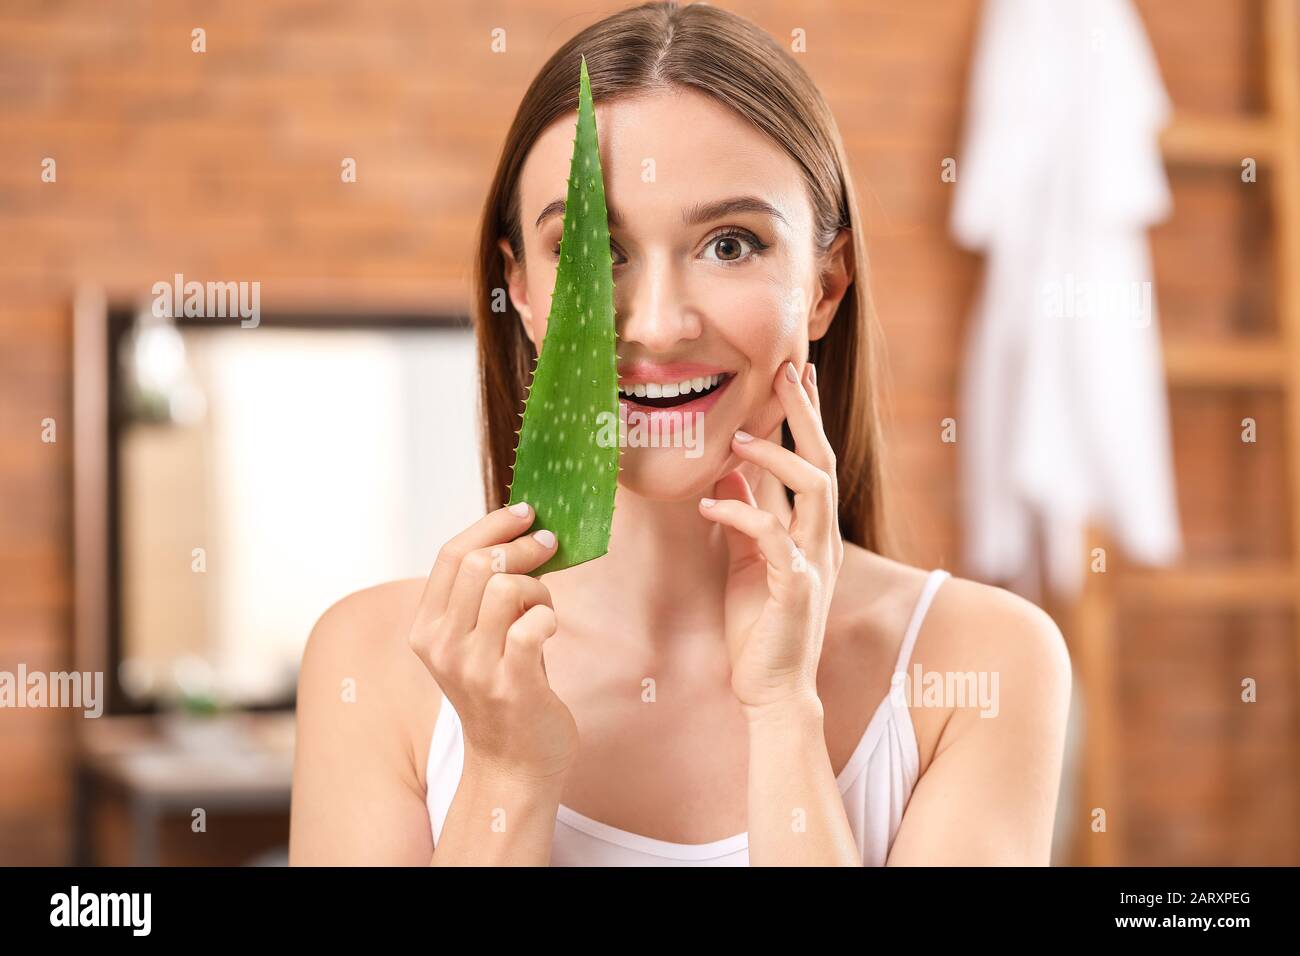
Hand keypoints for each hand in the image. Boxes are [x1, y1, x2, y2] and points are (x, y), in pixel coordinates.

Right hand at [408, 503, 578, 781]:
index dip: (492, 524)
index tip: (526, 511)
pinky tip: (550, 631)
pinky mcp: (511, 685)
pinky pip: (533, 626)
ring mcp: (475, 667)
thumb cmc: (502, 690)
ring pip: (507, 587)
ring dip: (538, 587)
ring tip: (544, 608)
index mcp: (426, 629)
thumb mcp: (475, 639)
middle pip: (481, 563)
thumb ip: (482, 594)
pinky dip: (549, 617)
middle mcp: (442, 646)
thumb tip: (520, 532)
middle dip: (523, 547)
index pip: (452, 553)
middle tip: (549, 549)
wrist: (512, 764)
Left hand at [698, 360, 844, 712]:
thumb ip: (745, 512)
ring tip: (740, 438)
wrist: (771, 686)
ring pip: (814, 489)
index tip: (794, 371)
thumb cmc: (759, 623)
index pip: (813, 458)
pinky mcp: (796, 589)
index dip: (806, 414)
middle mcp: (820, 539)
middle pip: (823, 460)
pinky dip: (741, 514)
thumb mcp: (745, 556)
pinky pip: (774, 538)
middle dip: (805, 413)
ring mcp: (813, 562)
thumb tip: (726, 469)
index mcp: (810, 529)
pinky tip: (708, 506)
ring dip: (777, 458)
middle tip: (787, 370)